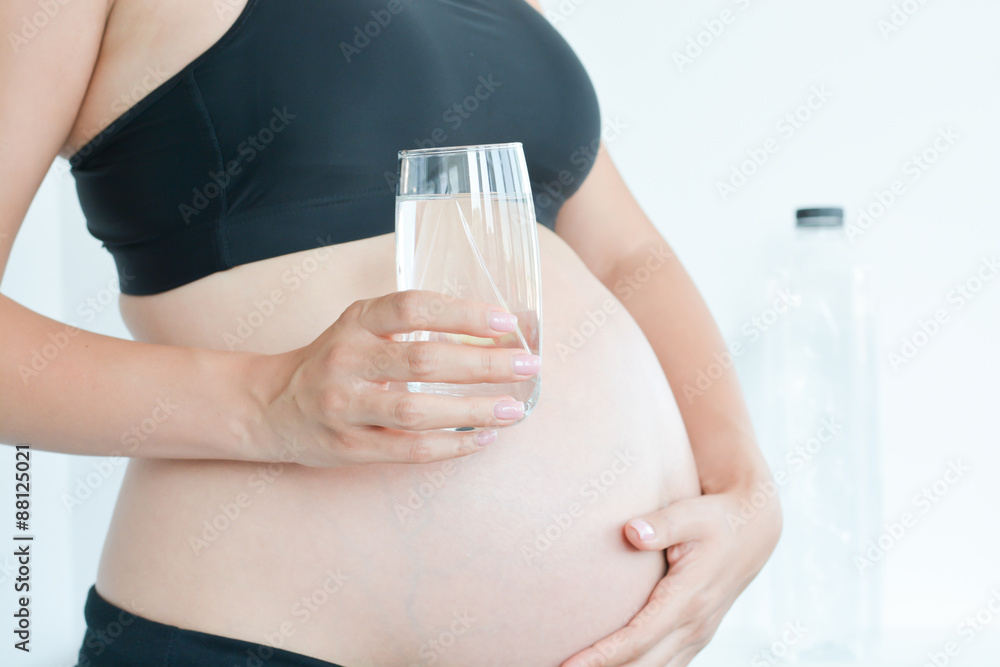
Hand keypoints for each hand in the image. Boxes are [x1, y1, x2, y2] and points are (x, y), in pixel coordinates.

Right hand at [257, 290, 539, 466]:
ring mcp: (344, 406)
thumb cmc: (334, 360)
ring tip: (513, 410)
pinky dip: (450, 446)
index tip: (506, 322)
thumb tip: (494, 332)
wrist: (270, 405)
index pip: (414, 307)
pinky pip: (407, 449)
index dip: (463, 313)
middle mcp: (347, 360)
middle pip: (423, 361)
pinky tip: (482, 440)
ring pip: (416, 410)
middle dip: (483, 365)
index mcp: (356, 322)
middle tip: (527, 365)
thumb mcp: (362, 328)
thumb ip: (414, 326)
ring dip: (472, 410)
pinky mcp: (347, 446)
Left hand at [561, 479, 781, 666]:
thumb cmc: (716, 518)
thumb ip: (661, 525)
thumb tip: (631, 532)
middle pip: (644, 664)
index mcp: (689, 599)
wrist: (753, 528)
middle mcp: (695, 624)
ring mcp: (699, 633)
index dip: (603, 656)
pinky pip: (668, 664)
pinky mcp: (697, 634)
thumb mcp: (690, 514)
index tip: (569, 664)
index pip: (638, 638)